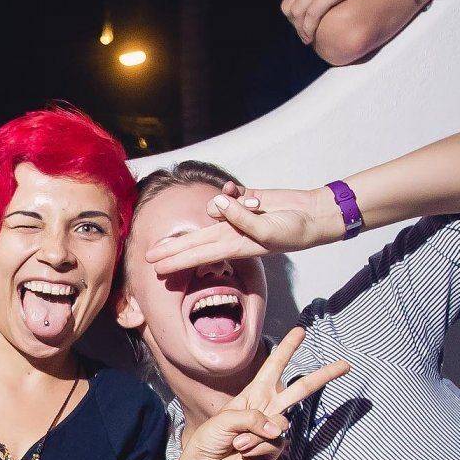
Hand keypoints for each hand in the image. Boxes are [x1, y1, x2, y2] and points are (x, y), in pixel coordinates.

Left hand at [145, 182, 341, 277]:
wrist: (311, 214)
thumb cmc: (292, 230)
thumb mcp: (267, 230)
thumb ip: (241, 219)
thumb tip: (218, 204)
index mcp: (234, 246)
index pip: (198, 254)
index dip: (176, 260)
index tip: (156, 268)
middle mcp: (229, 234)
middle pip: (193, 241)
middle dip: (171, 249)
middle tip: (148, 256)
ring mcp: (234, 218)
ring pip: (212, 210)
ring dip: (230, 204)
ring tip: (257, 206)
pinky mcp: (241, 201)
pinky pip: (227, 193)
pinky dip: (235, 192)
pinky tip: (252, 196)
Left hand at [174, 326, 349, 459]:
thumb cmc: (211, 437)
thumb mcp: (226, 419)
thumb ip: (253, 419)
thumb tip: (278, 429)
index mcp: (255, 392)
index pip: (274, 366)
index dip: (287, 348)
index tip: (300, 331)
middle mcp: (269, 406)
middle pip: (301, 388)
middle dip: (324, 375)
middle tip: (346, 364)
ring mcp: (274, 428)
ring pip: (281, 423)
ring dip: (254, 436)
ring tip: (237, 443)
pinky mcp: (275, 448)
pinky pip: (274, 445)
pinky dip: (256, 450)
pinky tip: (244, 453)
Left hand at [278, 0, 401, 44]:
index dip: (291, 5)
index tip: (301, 15)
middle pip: (288, 4)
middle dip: (293, 21)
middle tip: (304, 30)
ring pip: (296, 13)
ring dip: (300, 29)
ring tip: (308, 38)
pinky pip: (311, 16)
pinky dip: (309, 29)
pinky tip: (312, 38)